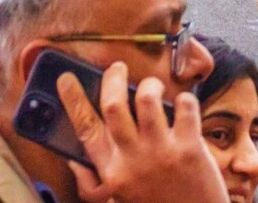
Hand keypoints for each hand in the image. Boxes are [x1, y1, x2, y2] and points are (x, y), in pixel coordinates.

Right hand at [51, 61, 224, 202]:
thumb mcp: (118, 201)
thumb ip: (93, 182)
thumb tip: (73, 160)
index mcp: (112, 172)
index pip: (85, 129)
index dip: (73, 100)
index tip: (66, 78)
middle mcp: (132, 160)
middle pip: (112, 105)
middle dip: (112, 78)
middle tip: (117, 68)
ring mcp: (161, 153)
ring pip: (147, 99)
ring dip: (149, 85)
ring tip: (152, 88)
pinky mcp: (190, 149)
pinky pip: (185, 107)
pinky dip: (185, 99)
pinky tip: (184, 106)